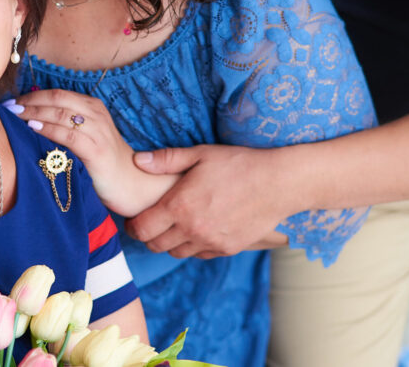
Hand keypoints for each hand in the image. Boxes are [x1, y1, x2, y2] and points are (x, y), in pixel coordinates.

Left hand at [9, 89, 176, 215]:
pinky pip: (67, 134)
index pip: (57, 93)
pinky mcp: (97, 149)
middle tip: (7, 107)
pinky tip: (32, 128)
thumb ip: (67, 125)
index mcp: (92, 107)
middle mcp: (96, 114)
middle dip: (29, 101)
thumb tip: (31, 119)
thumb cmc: (104, 162)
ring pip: (60, 113)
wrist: (132, 183)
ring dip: (34, 112)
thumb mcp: (87, 136)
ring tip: (14, 115)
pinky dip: (48, 128)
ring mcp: (98, 130)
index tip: (11, 102)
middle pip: (56, 99)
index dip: (32, 95)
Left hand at [126, 144, 290, 257]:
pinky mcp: (226, 249)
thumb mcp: (200, 153)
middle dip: (147, 235)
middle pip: (155, 245)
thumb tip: (137, 160)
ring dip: (169, 242)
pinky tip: (195, 229)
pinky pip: (199, 255)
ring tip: (172, 225)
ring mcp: (210, 242)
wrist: (277, 183)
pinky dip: (191, 246)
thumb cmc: (237, 164)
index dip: (132, 225)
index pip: (142, 228)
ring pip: (175, 253)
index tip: (132, 218)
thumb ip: (166, 159)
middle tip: (149, 222)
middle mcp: (192, 229)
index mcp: (180, 205)